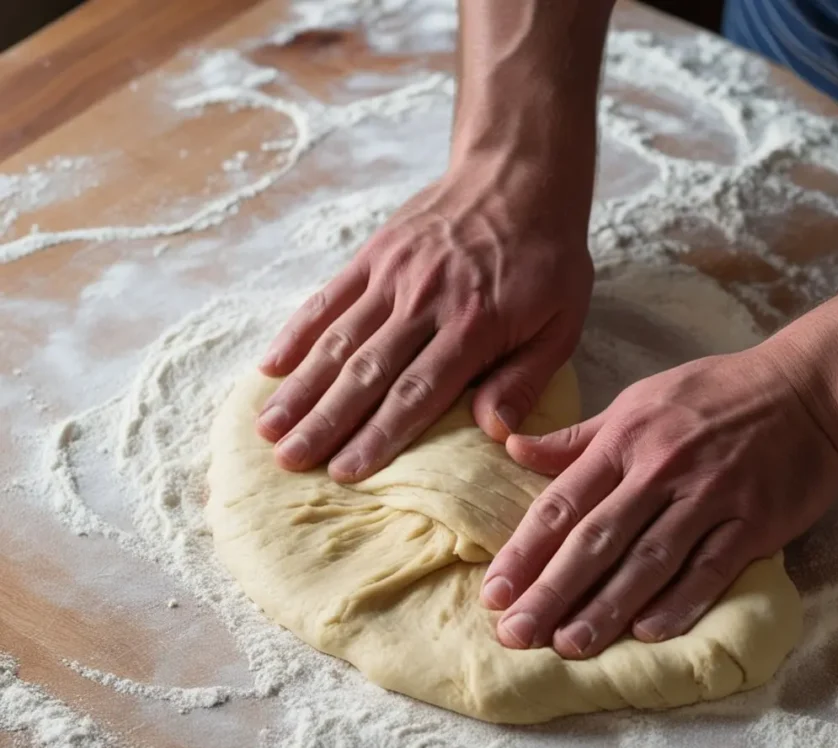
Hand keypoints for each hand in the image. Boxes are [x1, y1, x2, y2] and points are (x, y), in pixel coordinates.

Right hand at [255, 157, 593, 479]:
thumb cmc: (546, 260)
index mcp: (473, 326)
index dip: (378, 435)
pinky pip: (330, 297)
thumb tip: (493, 432)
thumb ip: (525, 379)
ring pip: (339, 339)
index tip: (345, 472)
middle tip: (288, 461)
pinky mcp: (375, 253)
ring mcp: (394, 275)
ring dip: (302, 387)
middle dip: (325, 422)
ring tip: (268, 427)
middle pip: (366, 373)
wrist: (518, 177)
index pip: (416, 393)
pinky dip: (297, 331)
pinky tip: (271, 365)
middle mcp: (425, 302)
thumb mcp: (561, 323)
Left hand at [479, 344, 837, 659]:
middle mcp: (660, 469)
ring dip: (606, 607)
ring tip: (569, 645)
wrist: (808, 388)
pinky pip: (710, 568)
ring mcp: (709, 496)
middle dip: (551, 590)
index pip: (563, 503)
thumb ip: (579, 438)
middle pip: (596, 539)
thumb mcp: (639, 400)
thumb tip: (513, 449)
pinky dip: (679, 602)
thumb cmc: (715, 394)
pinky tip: (647, 634)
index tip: (494, 594)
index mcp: (626, 439)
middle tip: (515, 635)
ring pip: (648, 560)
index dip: (525, 551)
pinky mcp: (754, 521)